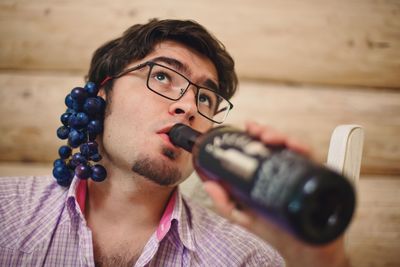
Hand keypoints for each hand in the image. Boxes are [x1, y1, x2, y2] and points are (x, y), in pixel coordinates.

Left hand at [202, 121, 350, 266]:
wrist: (302, 251)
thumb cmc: (273, 231)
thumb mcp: (243, 216)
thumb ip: (224, 203)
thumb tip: (208, 184)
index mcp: (265, 174)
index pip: (260, 149)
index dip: (252, 135)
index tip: (245, 128)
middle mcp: (283, 170)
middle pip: (276, 144)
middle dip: (265, 132)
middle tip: (256, 131)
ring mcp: (298, 174)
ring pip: (292, 147)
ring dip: (281, 137)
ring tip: (269, 137)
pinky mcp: (314, 180)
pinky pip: (312, 161)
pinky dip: (303, 150)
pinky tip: (295, 147)